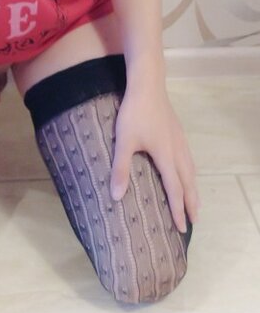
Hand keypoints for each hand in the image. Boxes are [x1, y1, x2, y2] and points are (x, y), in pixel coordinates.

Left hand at [109, 81, 198, 233]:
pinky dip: (191, 173)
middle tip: (194, 222)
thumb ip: (120, 169)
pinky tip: (186, 171)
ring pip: (191, 170)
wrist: (147, 85)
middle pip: (188, 183)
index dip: (178, 210)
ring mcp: (180, 140)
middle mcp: (177, 151)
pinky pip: (189, 159)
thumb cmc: (134, 113)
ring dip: (193, 189)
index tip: (181, 227)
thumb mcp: (124, 141)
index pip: (175, 190)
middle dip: (191, 204)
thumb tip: (116, 196)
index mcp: (166, 156)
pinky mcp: (177, 132)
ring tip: (195, 202)